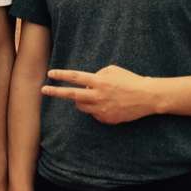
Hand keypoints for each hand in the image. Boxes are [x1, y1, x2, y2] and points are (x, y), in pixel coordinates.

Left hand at [43, 65, 158, 124]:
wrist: (147, 97)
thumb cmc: (130, 80)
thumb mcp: (112, 70)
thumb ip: (96, 74)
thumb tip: (86, 83)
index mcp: (99, 82)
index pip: (75, 77)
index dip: (62, 75)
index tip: (50, 74)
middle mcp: (98, 96)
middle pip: (72, 95)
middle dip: (56, 92)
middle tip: (43, 90)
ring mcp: (102, 109)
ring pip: (81, 106)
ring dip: (81, 100)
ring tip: (94, 95)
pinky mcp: (106, 119)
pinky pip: (94, 114)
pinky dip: (95, 108)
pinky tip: (108, 104)